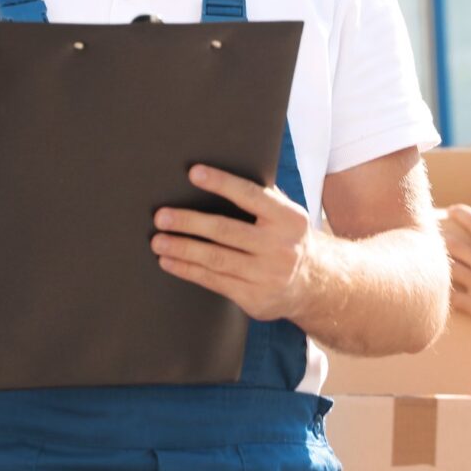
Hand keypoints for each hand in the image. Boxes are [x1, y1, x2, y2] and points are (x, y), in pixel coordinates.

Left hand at [152, 166, 315, 321]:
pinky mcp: (254, 298)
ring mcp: (267, 275)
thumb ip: (261, 197)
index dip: (221, 183)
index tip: (193, 173)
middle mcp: (280, 247)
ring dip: (182, 249)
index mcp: (288, 218)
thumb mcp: (286, 215)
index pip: (250, 195)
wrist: (312, 284)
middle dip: (189, 223)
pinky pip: (214, 281)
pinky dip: (187, 270)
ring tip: (158, 241)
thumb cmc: (286, 238)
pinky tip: (169, 262)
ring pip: (216, 259)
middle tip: (161, 217)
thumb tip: (220, 172)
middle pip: (225, 231)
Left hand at [444, 206, 470, 340]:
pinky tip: (435, 291)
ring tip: (428, 262)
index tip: (452, 210)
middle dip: (441, 239)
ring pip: (450, 270)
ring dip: (438, 265)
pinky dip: (443, 293)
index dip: (461, 214)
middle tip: (432, 238)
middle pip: (455, 246)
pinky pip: (453, 298)